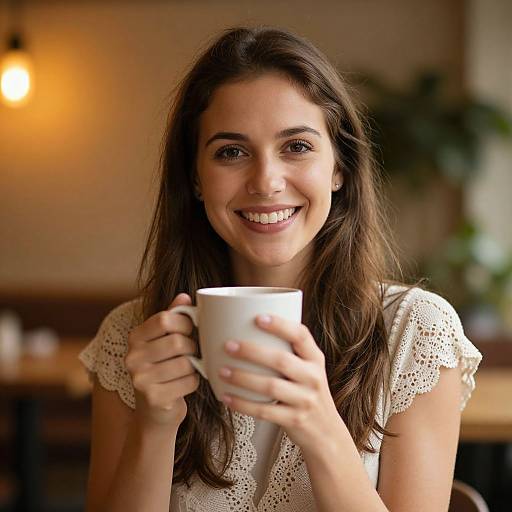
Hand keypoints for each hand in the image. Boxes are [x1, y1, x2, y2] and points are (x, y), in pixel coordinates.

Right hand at [125, 293, 199, 429]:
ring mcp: (140, 380)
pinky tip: (185, 384)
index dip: (185, 322)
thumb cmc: (164, 368)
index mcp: (135, 338)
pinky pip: (188, 382)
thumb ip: (173, 317)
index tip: (191, 329)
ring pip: (186, 363)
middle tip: (193, 353)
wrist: (155, 411)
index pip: (164, 319)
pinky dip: (194, 382)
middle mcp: (132, 357)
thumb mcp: (165, 340)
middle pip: (178, 342)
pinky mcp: (153, 398)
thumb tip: (184, 296)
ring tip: (189, 369)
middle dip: (193, 347)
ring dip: (195, 367)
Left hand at [218, 314, 342, 450]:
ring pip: (271, 386)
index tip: (258, 317)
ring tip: (222, 371)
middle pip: (281, 360)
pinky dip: (243, 404)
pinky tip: (227, 397)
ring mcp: (305, 400)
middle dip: (252, 351)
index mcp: (315, 359)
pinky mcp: (295, 420)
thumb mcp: (308, 370)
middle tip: (229, 345)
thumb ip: (289, 353)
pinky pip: (264, 411)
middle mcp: (313, 377)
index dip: (280, 325)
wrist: (326, 432)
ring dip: (243, 378)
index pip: (301, 335)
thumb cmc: (307, 393)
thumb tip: (248, 329)